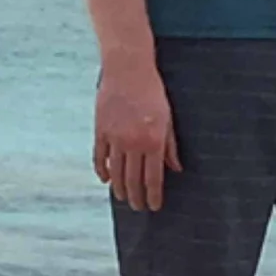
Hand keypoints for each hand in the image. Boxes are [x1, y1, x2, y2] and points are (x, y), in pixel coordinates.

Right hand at [93, 61, 182, 211]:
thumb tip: (175, 169)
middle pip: (133, 180)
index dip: (153, 196)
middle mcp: (134, 142)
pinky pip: (100, 157)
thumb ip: (170, 145)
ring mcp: (115, 137)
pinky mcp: (101, 129)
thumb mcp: (168, 117)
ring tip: (122, 198)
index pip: (153, 178)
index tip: (154, 207)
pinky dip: (102, 170)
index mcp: (154, 140)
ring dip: (119, 189)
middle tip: (138, 207)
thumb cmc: (152, 91)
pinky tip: (105, 179)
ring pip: (116, 172)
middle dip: (137, 197)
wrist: (128, 68)